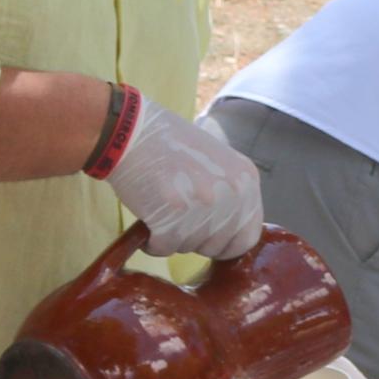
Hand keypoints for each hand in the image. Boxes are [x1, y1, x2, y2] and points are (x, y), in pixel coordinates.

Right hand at [106, 101, 265, 258]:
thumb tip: (232, 234)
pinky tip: (148, 223)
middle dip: (195, 240)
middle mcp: (232, 192)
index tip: (206, 240)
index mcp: (247, 180)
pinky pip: (164, 248)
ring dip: (172, 238)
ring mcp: (204, 203)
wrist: (131, 130)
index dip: (225, 245)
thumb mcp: (217, 163)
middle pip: (217, 247)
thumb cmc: (170, 146)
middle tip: (176, 219)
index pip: (247, 238)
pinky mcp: (173, 213)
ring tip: (161, 211)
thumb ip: (231, 195)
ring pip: (189, 248)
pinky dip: (152, 243)